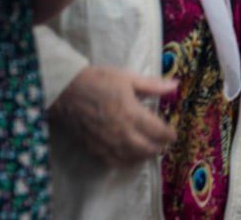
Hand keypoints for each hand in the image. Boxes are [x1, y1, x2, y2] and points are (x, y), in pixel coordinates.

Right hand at [51, 65, 176, 165]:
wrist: (64, 90)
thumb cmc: (98, 80)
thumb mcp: (128, 78)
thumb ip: (153, 86)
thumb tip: (175, 86)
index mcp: (132, 114)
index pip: (158, 131)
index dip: (169, 134)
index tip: (173, 133)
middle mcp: (121, 133)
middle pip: (147, 149)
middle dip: (159, 147)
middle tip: (164, 143)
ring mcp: (107, 143)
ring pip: (131, 159)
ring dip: (144, 156)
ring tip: (150, 150)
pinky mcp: (93, 148)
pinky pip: (113, 162)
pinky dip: (126, 162)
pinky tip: (129, 157)